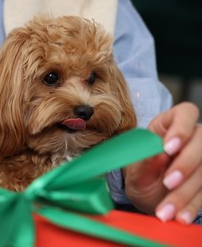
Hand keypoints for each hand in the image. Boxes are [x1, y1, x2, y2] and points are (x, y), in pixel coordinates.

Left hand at [123, 102, 201, 223]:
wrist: (148, 197)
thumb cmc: (141, 175)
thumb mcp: (136, 169)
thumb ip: (145, 160)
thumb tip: (158, 152)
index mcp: (170, 124)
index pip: (185, 114)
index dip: (181, 129)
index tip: (168, 148)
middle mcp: (193, 138)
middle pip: (201, 143)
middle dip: (185, 165)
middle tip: (168, 183)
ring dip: (186, 193)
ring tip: (166, 212)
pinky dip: (192, 206)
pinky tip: (180, 217)